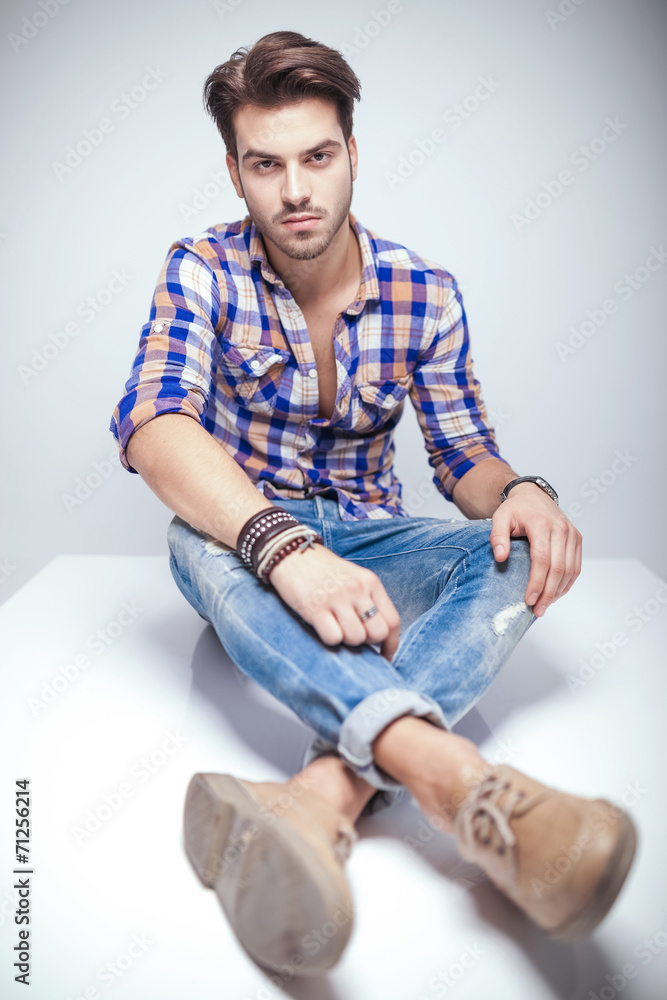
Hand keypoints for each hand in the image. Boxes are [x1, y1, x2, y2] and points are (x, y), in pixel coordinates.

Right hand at [267, 543, 400, 660]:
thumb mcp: (354, 578)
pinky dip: (330, 639)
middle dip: (368, 642)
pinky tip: (323, 627)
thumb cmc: (324, 571)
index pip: (393, 621)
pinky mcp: (315, 608)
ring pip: (356, 638)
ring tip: (336, 628)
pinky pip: (334, 638)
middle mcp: (356, 589)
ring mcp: (336, 598)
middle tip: (354, 634)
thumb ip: (368, 601)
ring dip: (347, 641)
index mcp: (370, 582)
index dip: (391, 643)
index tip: (384, 654)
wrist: (291, 555)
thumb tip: (379, 634)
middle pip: (378, 633)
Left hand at [489, 483, 581, 616]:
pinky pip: (576, 566)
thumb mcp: (500, 518)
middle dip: (548, 593)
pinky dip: (567, 583)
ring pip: (571, 570)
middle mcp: (561, 529)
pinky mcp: (577, 539)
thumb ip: (497, 537)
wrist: (533, 495)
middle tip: (537, 610)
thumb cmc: (516, 509)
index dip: (537, 582)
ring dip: (559, 591)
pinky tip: (555, 593)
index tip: (528, 599)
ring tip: (545, 606)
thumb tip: (501, 558)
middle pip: (559, 568)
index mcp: (542, 524)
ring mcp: (571, 534)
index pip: (542, 559)